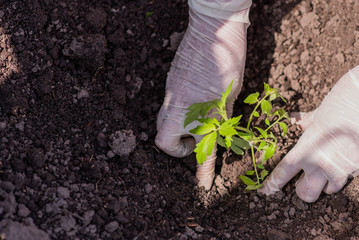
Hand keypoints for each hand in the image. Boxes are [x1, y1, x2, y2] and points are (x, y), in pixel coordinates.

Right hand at [155, 6, 248, 188]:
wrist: (212, 28)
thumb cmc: (227, 59)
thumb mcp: (230, 95)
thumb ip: (220, 118)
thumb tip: (216, 133)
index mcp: (195, 111)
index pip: (193, 151)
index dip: (199, 172)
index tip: (203, 186)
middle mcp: (176, 106)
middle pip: (163, 139)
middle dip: (178, 146)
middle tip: (196, 139)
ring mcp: (170, 93)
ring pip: (164, 121)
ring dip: (178, 128)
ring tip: (197, 118)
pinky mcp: (170, 82)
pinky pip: (168, 105)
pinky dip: (179, 110)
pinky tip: (195, 99)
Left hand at [259, 65, 358, 201]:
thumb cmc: (343, 103)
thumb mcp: (319, 114)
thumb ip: (307, 122)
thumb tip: (296, 121)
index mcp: (305, 149)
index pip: (283, 172)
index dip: (273, 183)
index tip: (266, 190)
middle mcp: (320, 164)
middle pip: (305, 194)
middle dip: (301, 191)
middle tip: (303, 182)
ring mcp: (340, 170)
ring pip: (327, 192)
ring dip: (324, 185)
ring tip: (324, 172)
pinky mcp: (357, 170)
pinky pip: (346, 181)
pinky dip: (341, 177)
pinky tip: (342, 165)